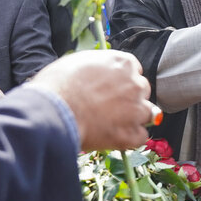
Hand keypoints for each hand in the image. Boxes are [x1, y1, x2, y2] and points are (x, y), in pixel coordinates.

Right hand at [26, 50, 152, 151]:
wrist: (54, 112)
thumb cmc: (57, 85)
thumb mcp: (77, 62)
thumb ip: (98, 66)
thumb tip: (98, 74)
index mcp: (123, 63)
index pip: (134, 70)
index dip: (122, 81)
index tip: (113, 88)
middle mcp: (136, 84)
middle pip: (142, 91)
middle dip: (129, 98)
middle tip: (109, 106)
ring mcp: (137, 109)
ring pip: (146, 113)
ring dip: (133, 118)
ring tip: (110, 123)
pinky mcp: (133, 133)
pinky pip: (140, 137)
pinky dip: (129, 139)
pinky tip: (112, 138)